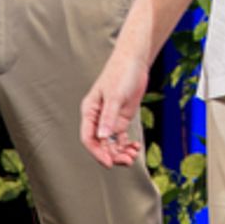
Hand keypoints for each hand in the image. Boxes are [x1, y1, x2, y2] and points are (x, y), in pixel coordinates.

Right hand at [79, 52, 147, 167]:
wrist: (134, 61)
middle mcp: (98, 118)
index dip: (97, 153)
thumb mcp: (115, 96)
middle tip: (128, 161)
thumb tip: (103, 138)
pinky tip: (136, 147)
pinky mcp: (121, 118)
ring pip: (111, 143)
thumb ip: (109, 117)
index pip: (88, 138)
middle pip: (100, 144)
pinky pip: (120, 138)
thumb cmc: (121, 73)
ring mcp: (110, 119)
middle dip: (112, 155)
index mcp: (90, 112)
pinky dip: (127, 145)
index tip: (109, 162)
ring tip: (133, 155)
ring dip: (120, 152)